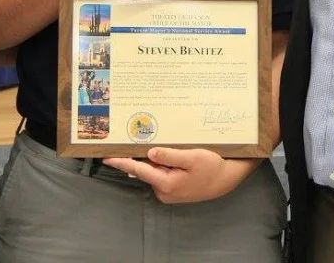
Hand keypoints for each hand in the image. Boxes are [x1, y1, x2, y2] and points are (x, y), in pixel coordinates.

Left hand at [103, 148, 257, 203]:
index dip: (122, 162)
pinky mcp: (172, 190)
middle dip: (136, 156)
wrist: (226, 179)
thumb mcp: (192, 157)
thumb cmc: (212, 167)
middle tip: (127, 139)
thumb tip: (150, 153)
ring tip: (150, 143)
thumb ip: (170, 156)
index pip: (139, 170)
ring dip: (150, 159)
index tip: (106, 157)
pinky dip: (159, 164)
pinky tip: (164, 154)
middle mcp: (164, 191)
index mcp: (167, 184)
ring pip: (152, 171)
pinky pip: (160, 174)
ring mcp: (167, 192)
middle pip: (144, 170)